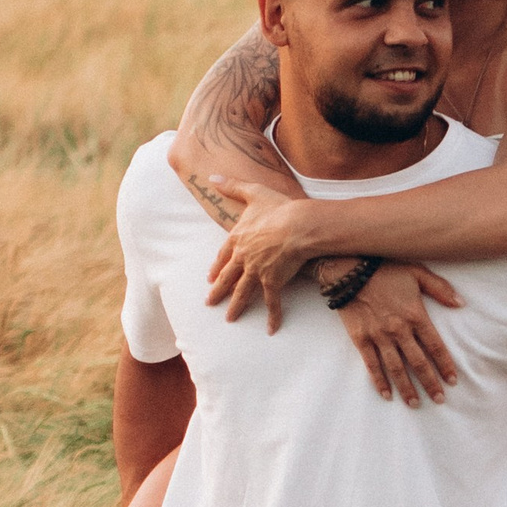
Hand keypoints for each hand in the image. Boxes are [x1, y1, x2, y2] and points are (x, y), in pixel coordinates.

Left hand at [202, 186, 327, 326]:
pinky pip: (272, 302)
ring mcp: (256, 271)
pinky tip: (271, 329)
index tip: (211, 276)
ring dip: (236, 306)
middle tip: (209, 303)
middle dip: (218, 291)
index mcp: (239, 238)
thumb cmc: (279, 207)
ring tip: (229, 318)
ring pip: (243, 292)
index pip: (224, 256)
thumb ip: (233, 186)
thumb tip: (212, 177)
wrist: (297, 225)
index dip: (217, 266)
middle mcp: (244, 257)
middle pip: (228, 277)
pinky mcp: (272, 281)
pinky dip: (273, 316)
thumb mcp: (254, 193)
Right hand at [335, 264, 460, 404]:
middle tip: (439, 399)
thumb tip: (461, 304)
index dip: (445, 365)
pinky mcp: (361, 340)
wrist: (349, 269)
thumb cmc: (385, 269)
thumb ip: (440, 289)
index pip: (435, 346)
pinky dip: (379, 381)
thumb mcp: (417, 272)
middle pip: (419, 363)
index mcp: (416, 315)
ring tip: (415, 404)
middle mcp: (399, 330)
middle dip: (430, 383)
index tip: (452, 380)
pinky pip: (372, 365)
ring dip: (407, 388)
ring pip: (397, 368)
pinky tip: (387, 394)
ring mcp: (379, 337)